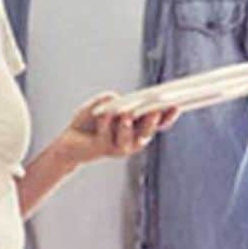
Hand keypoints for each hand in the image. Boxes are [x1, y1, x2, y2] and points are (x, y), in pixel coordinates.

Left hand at [57, 94, 177, 167]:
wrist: (71, 142)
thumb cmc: (92, 120)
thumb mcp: (102, 104)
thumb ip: (110, 99)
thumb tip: (115, 99)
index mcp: (139, 127)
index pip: (159, 123)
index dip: (168, 116)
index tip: (176, 104)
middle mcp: (133, 140)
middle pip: (147, 132)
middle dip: (151, 121)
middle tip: (155, 110)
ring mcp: (119, 147)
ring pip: (128, 139)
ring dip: (128, 127)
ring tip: (127, 115)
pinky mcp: (103, 149)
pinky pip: (106, 135)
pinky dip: (104, 122)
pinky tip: (103, 114)